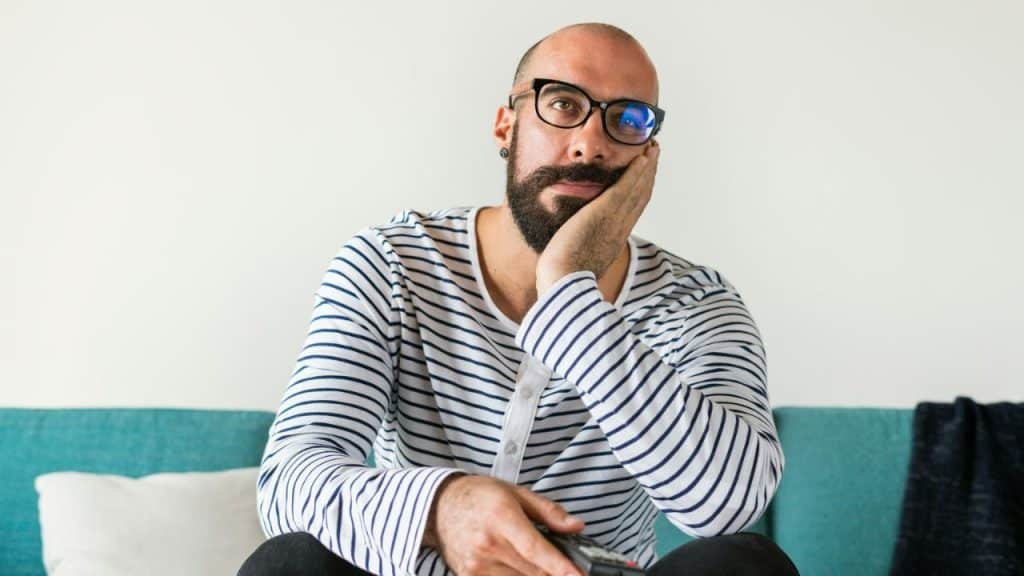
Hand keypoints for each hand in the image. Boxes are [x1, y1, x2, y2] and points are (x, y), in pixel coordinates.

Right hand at [423, 474, 585, 575]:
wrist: (441, 506)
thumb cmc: (478, 496)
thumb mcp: (516, 493)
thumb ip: (549, 512)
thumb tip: (576, 526)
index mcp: (500, 517)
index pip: (534, 549)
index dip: (560, 566)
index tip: (578, 575)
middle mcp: (486, 544)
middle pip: (533, 571)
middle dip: (555, 572)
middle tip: (568, 568)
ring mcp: (476, 565)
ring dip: (536, 575)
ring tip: (537, 561)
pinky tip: (518, 566)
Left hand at [536, 140, 659, 296]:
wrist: (563, 284)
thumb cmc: (563, 278)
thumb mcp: (578, 261)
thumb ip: (580, 248)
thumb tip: (570, 247)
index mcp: (614, 240)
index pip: (633, 210)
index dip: (641, 191)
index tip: (645, 176)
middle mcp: (620, 229)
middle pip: (642, 196)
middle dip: (650, 174)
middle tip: (655, 154)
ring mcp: (615, 221)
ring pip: (638, 189)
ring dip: (648, 167)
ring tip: (653, 148)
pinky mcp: (604, 213)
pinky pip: (625, 188)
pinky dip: (636, 172)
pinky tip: (641, 158)